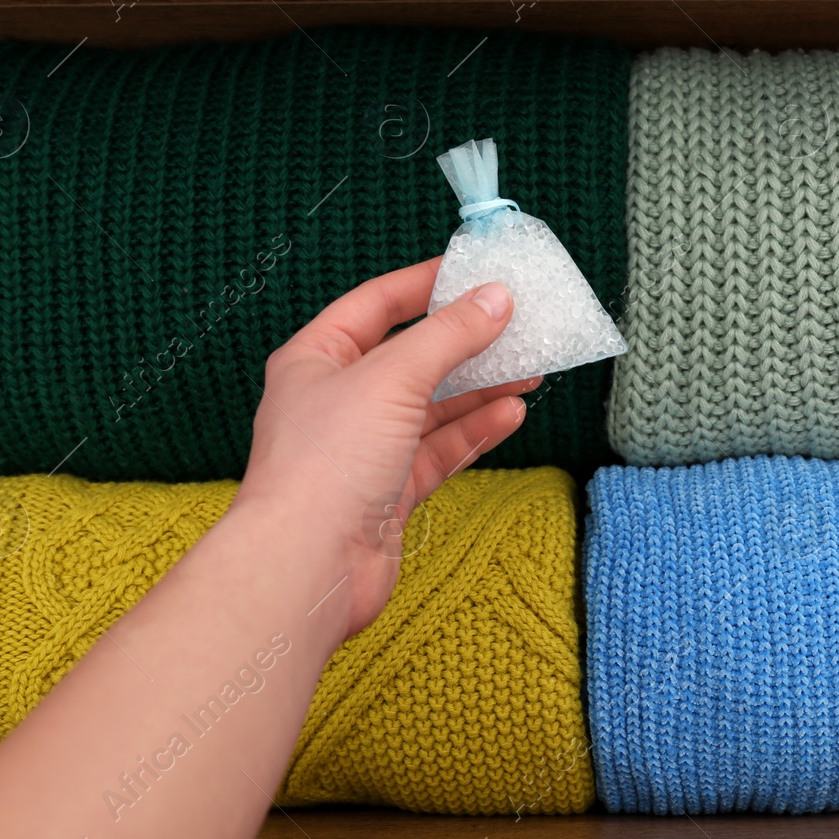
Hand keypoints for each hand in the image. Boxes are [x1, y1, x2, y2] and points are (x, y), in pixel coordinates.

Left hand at [238, 257, 538, 635]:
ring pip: (431, 406)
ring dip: (479, 388)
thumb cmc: (326, 462)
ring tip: (530, 370)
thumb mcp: (393, 378)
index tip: (476, 272)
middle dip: (464, 342)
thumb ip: (449, 335)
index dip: (426, 285)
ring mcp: (362, 449)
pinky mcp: (387, 492)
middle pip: (410, 357)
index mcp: (316, 358)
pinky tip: (512, 414)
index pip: (376, 304)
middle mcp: (336, 400)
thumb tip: (496, 298)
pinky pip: (438, 450)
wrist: (308, 566)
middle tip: (516, 325)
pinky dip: (475, 431)